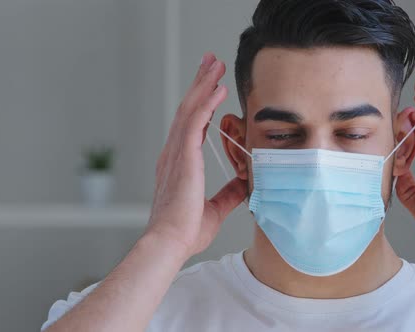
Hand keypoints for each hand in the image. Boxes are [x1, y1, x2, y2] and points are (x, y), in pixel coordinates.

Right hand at [146, 53, 247, 258]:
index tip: (210, 85)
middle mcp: (174, 153)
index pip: (191, 125)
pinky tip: (217, 88)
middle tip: (210, 62)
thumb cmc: (186, 231)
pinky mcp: (183, 157)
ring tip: (214, 64)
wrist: (171, 242)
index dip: (201, 103)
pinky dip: (206, 103)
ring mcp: (176, 153)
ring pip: (190, 109)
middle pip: (188, 109)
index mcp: (179, 164)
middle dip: (200, 83)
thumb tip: (243, 183)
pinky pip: (195, 122)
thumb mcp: (216, 208)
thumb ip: (228, 193)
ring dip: (203, 85)